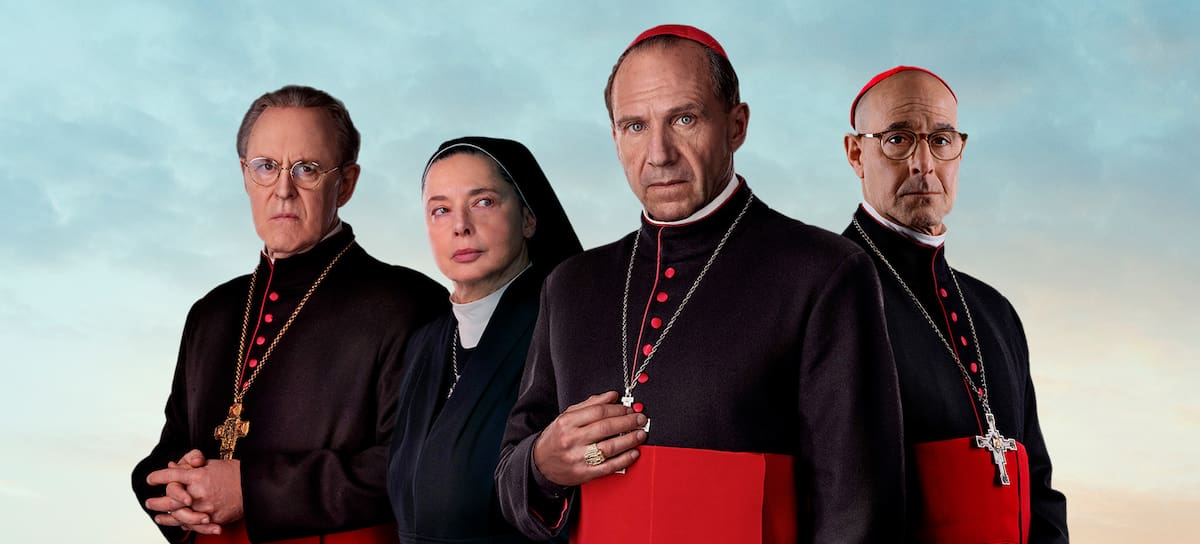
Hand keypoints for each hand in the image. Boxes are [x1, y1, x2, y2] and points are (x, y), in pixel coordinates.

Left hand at [148, 456, 243, 524]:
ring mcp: (205, 508)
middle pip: (170, 499)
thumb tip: (172, 467)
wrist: (256, 487)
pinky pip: (193, 524)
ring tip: (158, 517)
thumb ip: (191, 467)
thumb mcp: (213, 464)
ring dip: (165, 517)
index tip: (150, 479)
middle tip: (148, 503)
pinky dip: (182, 525)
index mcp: (199, 476)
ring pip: (179, 515)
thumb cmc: (235, 473)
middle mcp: (199, 492)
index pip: (172, 476)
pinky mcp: (213, 519)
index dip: (159, 477)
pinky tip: (176, 524)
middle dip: (157, 501)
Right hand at [532, 391, 647, 486]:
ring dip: (629, 440)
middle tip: (640, 419)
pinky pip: (608, 466)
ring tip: (640, 434)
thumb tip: (612, 396)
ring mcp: (578, 458)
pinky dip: (624, 460)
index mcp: (567, 423)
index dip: (618, 409)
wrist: (540, 463)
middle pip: (606, 428)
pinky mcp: (584, 473)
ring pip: (609, 447)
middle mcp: (572, 440)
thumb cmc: (556, 438)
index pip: (598, 412)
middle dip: (628, 422)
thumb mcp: (567, 416)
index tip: (629, 408)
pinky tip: (633, 453)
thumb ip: (590, 404)